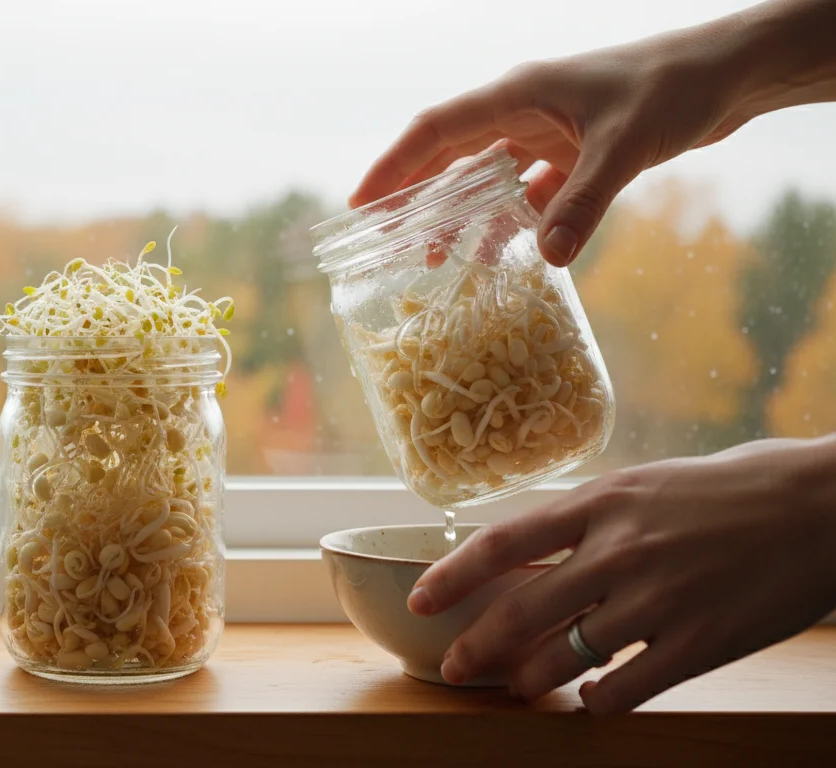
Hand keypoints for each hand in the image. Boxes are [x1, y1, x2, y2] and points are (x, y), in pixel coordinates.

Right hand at [349, 0, 835, 266]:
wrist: (727, 74)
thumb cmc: (673, 89)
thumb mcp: (624, 148)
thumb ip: (582, 203)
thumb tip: (546, 259)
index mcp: (518, 94)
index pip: (436, 131)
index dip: (394, 166)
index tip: (362, 204)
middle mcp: (523, 110)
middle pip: (450, 155)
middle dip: (415, 196)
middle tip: (383, 240)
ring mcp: (548, 130)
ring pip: (486, 176)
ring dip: (463, 215)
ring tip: (437, 259)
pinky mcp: (574, 150)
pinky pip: (528, 190)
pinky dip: (513, 220)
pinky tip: (505, 253)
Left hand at [407, 437, 835, 712]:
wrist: (822, 505)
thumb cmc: (732, 489)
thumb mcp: (646, 485)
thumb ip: (589, 521)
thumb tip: (534, 556)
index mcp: (601, 503)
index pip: (502, 542)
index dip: (452, 576)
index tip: (420, 600)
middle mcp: (618, 551)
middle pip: (521, 611)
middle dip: (477, 647)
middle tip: (456, 669)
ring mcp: (658, 600)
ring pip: (565, 657)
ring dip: (530, 680)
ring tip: (518, 689)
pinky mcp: (699, 644)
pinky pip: (624, 690)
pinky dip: (597, 702)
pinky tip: (593, 700)